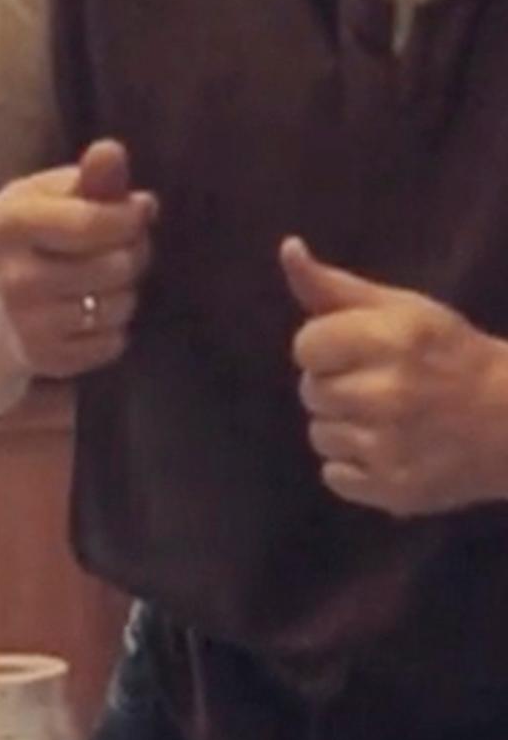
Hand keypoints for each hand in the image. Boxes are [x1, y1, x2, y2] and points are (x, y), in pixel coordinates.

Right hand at [0, 138, 155, 378]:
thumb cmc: (17, 239)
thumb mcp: (40, 197)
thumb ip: (84, 176)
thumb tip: (114, 153)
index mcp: (10, 225)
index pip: (94, 223)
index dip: (130, 217)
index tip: (136, 210)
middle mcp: (15, 277)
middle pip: (116, 265)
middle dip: (132, 252)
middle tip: (120, 245)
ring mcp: (28, 324)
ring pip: (120, 305)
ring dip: (124, 290)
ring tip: (101, 278)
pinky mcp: (44, 360)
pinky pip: (113, 343)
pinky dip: (111, 327)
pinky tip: (88, 312)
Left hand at [284, 239, 507, 516]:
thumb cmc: (450, 355)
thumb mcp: (401, 309)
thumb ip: (334, 287)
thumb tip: (288, 249)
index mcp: (388, 341)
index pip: (306, 346)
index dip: (326, 347)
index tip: (358, 352)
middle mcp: (388, 394)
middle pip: (310, 392)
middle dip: (336, 386)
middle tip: (378, 386)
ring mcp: (391, 447)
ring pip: (319, 435)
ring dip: (344, 428)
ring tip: (386, 420)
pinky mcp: (396, 490)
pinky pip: (335, 477)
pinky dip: (356, 468)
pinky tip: (390, 451)